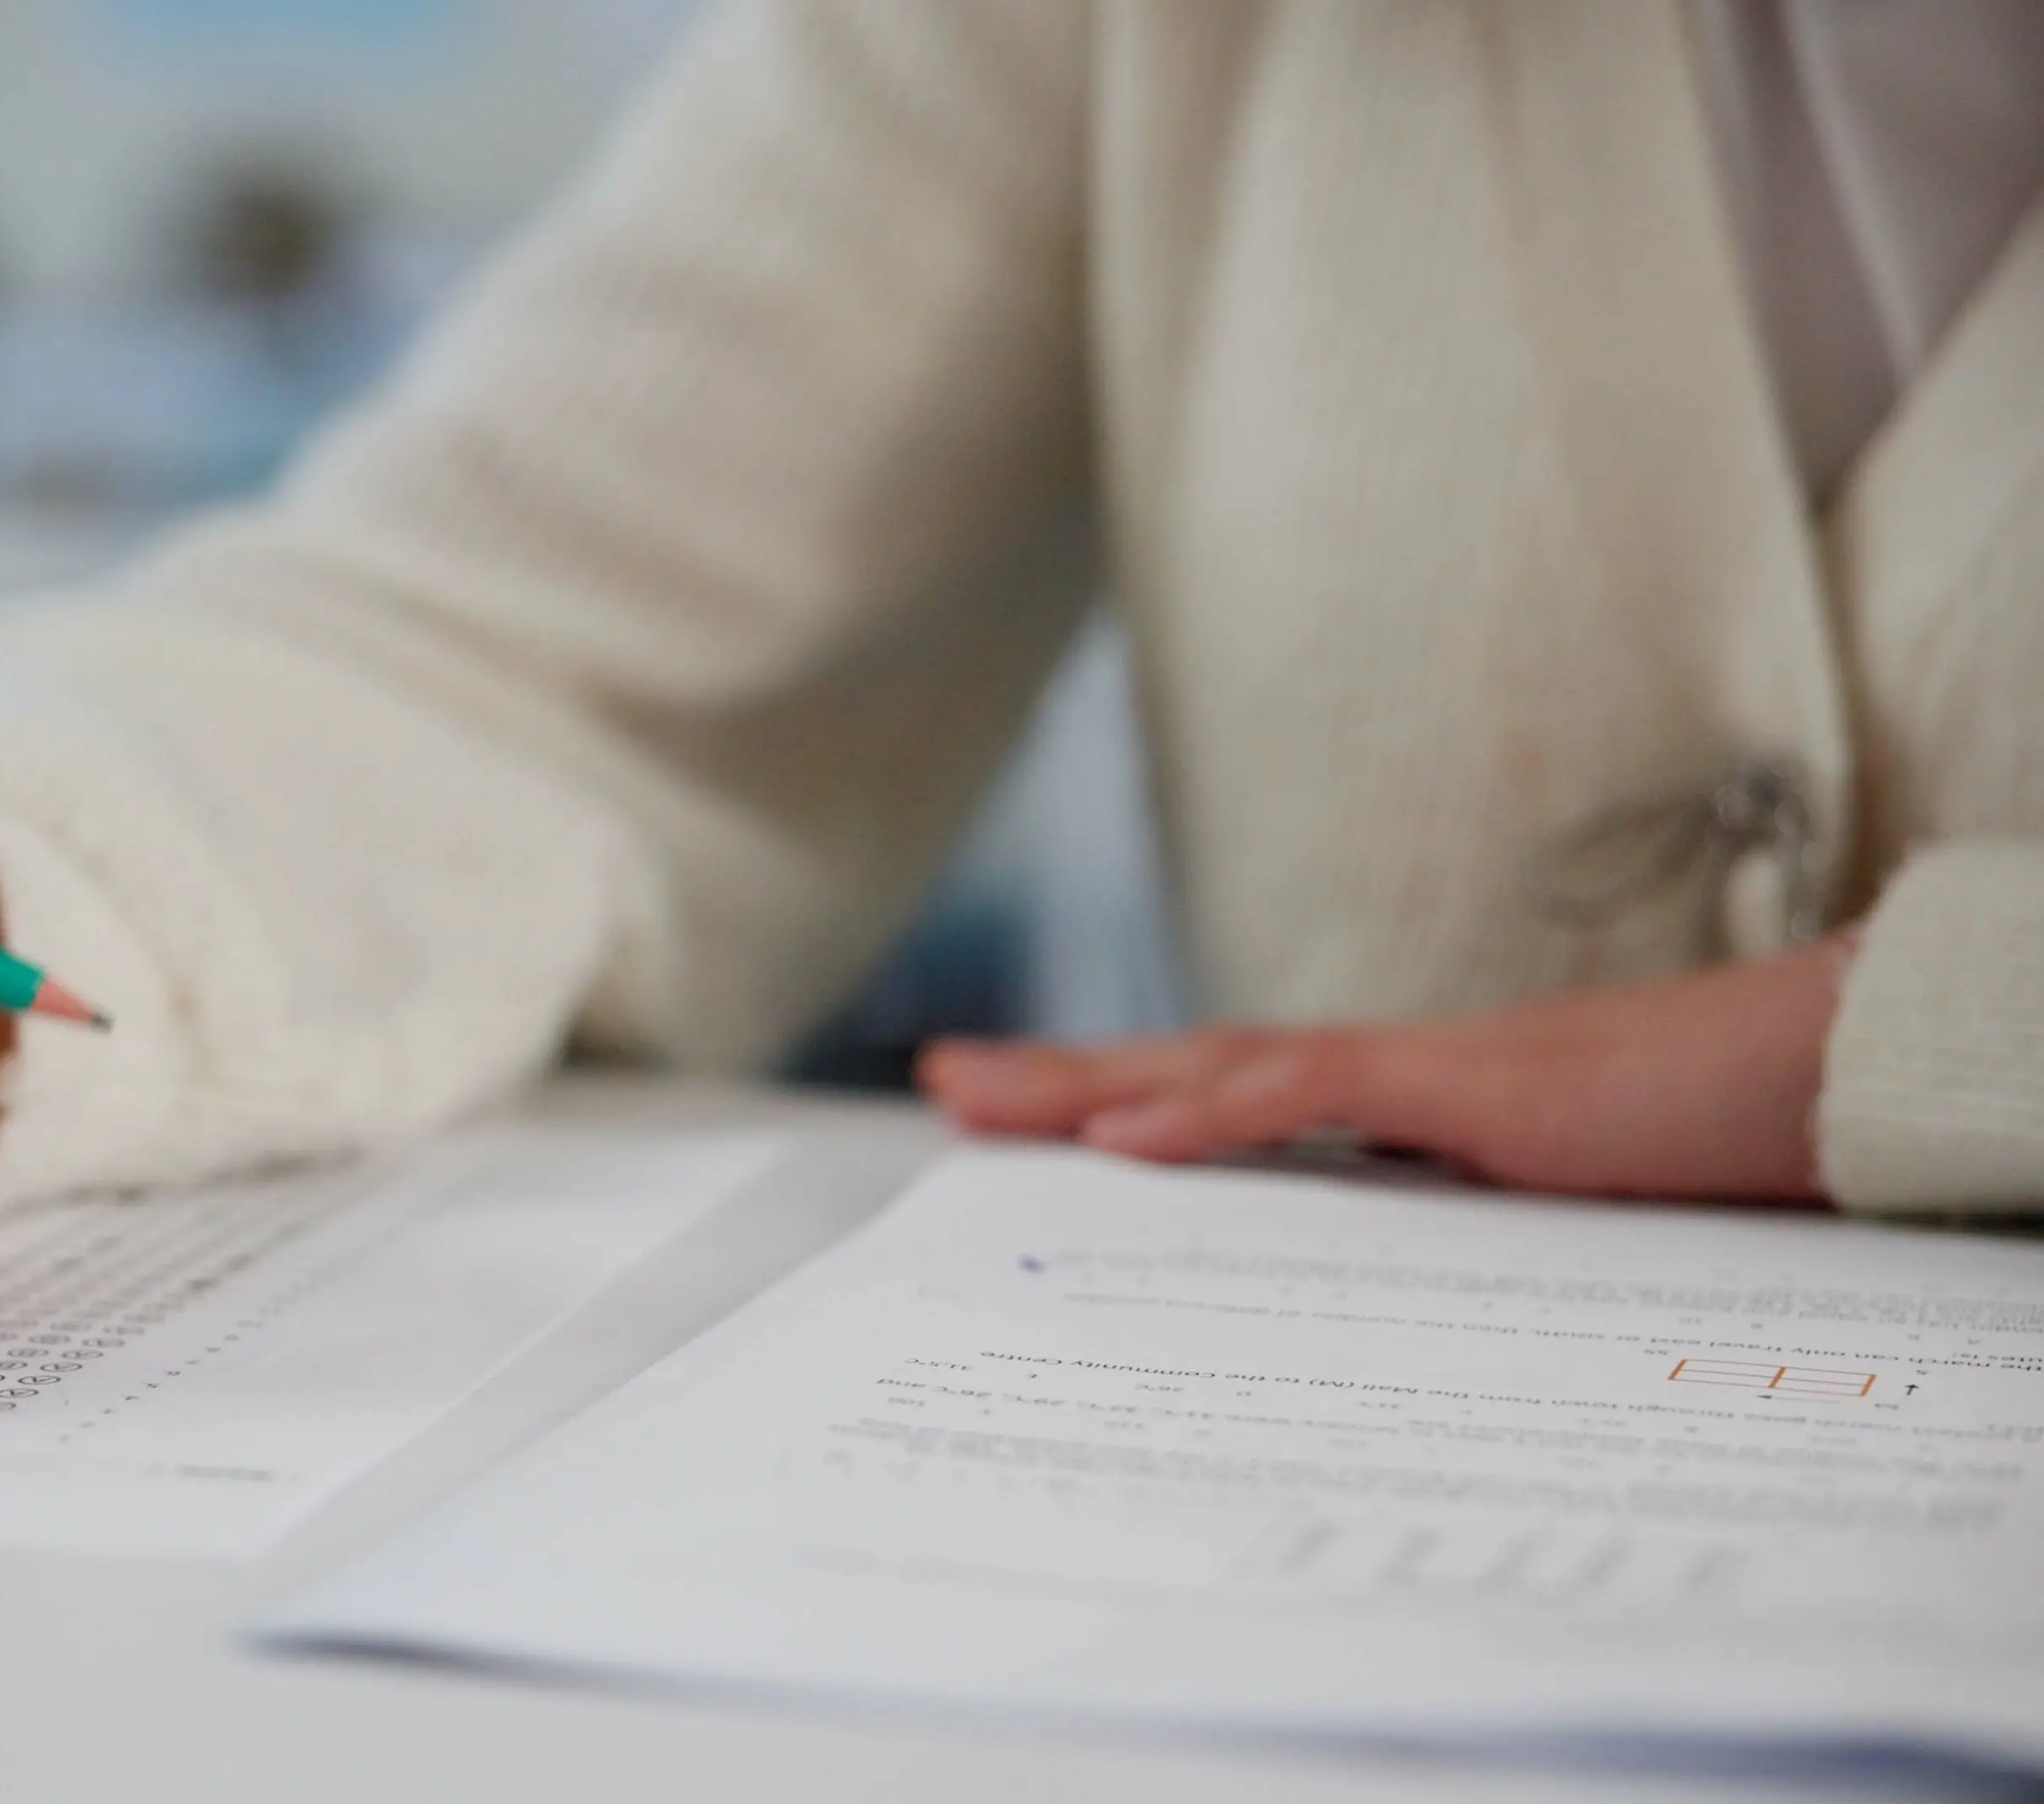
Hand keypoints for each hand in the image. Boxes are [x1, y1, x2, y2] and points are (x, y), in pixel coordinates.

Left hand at [917, 935, 1860, 1202]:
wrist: (1816, 1076)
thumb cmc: (1700, 1138)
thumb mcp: (1543, 1214)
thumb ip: (1447, 1232)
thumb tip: (1369, 1296)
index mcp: (1401, 1104)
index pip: (1226, 1100)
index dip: (1119, 1102)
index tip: (1015, 1117)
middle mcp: (1386, 1072)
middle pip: (1186, 1069)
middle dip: (1056, 1079)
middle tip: (939, 1084)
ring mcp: (1420, 1068)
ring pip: (1217, 1067)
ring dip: (1092, 1083)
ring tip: (978, 1097)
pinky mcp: (1468, 1085)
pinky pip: (1313, 1092)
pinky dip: (1207, 1114)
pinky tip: (1120, 1136)